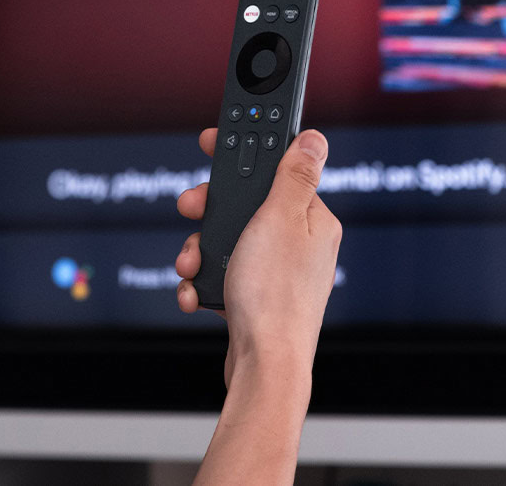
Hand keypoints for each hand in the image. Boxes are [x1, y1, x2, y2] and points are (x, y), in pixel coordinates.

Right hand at [175, 127, 340, 390]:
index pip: (276, 170)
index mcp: (311, 218)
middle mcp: (298, 244)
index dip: (243, 154)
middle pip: (244, 206)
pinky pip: (222, 276)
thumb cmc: (275, 295)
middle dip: (210, 211)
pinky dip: (203, 282)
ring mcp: (276, 273)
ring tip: (191, 265)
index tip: (213, 140)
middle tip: (191, 208)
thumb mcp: (280, 218)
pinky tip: (196, 293)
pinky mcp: (256, 299)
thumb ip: (294, 175)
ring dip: (199, 251)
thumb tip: (314, 139)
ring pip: (227, 242)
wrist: (263, 366)